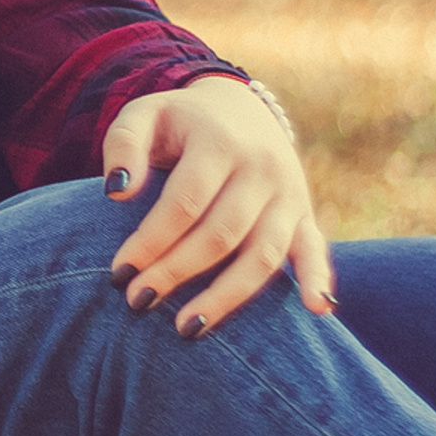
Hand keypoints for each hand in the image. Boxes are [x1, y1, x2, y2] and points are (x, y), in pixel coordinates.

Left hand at [101, 75, 332, 335]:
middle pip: (220, 234)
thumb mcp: (144, 114)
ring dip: (226, 296)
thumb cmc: (178, 120)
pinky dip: (318, 279)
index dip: (151, 240)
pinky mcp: (305, 213)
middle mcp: (261, 168)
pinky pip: (315, 249)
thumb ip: (124, 144)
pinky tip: (317, 311)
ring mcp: (288, 193)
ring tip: (186, 329)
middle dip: (176, 272)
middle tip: (137, 302)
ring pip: (262, 255)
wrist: (238, 106)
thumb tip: (117, 193)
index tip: (119, 272)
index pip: (184, 202)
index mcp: (219, 142)